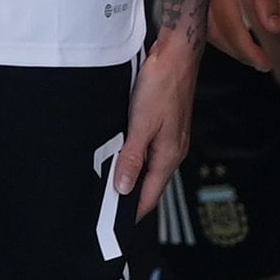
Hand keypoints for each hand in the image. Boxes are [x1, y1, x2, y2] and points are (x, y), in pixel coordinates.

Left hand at [119, 20, 201, 214]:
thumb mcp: (141, 123)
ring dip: (130, 176)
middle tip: (103, 206)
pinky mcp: (164, 126)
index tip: (113, 224)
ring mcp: (170, 138)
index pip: (151, 195)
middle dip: (129, 196)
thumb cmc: (162, 85)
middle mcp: (172, 151)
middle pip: (150, 184)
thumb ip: (132, 156)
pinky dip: (134, 158)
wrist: (176, 55)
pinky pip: (148, 151)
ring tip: (106, 184)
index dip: (133, 211)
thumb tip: (123, 187)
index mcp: (169, 155)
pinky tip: (119, 156)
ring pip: (148, 167)